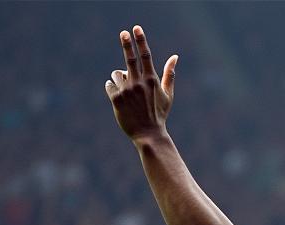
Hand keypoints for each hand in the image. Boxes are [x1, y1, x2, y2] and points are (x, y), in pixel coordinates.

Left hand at [105, 25, 176, 141]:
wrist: (148, 135)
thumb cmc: (159, 114)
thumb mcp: (167, 95)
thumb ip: (169, 74)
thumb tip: (175, 57)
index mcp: (151, 81)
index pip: (146, 56)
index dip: (141, 40)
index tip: (136, 28)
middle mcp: (139, 83)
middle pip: (129, 57)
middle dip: (127, 43)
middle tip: (124, 33)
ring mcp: (127, 90)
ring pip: (116, 74)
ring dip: (119, 79)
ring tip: (127, 92)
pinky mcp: (116, 98)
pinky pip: (109, 85)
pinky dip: (113, 89)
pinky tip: (120, 99)